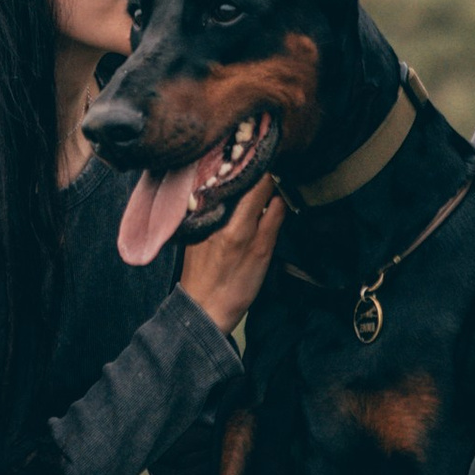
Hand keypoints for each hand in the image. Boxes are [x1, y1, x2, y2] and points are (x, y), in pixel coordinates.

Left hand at [177, 182, 284, 337]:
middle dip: (254, 173)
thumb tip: (280, 194)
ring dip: (240, 181)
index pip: (257, 183)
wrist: (201, 307)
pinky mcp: (193, 221)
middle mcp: (216, 216)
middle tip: (269, 171)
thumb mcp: (263, 256)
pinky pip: (213, 197)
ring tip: (253, 183)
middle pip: (238, 179)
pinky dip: (226, 194)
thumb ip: (272, 221)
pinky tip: (234, 198)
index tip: (280, 167)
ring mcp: (201, 217)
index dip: (271, 173)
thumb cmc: (235, 287)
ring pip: (225, 187)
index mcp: (236, 226)